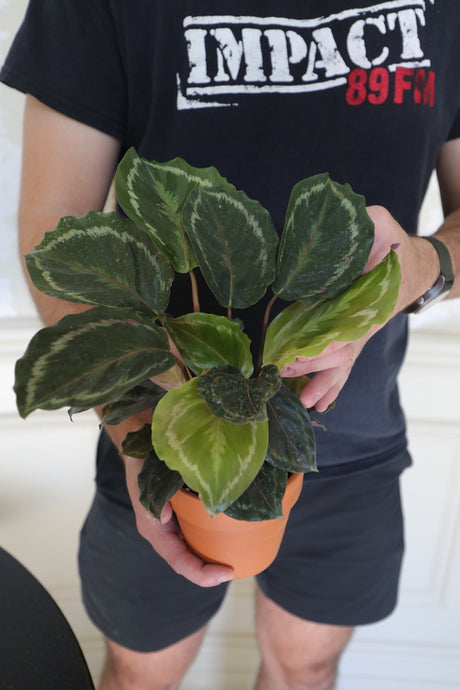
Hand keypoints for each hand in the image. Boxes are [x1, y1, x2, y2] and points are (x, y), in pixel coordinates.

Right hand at [123, 456, 233, 586]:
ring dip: (212, 558)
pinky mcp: (183, 516)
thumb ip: (153, 498)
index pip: (178, 560)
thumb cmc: (144, 463)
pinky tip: (232, 536)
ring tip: (238, 559)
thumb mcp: (146, 477)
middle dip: (210, 572)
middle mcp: (164, 532)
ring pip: (193, 550)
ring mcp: (174, 526)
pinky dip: (213, 540)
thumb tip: (164, 519)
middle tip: (234, 569)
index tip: (225, 573)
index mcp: (154, 529)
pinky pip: (198, 534)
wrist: (142, 450)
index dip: (200, 573)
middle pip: (188, 561)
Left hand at [280, 205, 420, 410]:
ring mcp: (358, 333)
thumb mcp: (381, 224)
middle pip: (340, 353)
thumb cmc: (392, 244)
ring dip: (323, 383)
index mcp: (367, 300)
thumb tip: (346, 223)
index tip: (298, 355)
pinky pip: (343, 365)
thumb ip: (368, 224)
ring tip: (306, 402)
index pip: (344, 328)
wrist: (412, 266)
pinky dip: (332, 385)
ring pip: (342, 364)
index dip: (322, 345)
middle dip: (314, 367)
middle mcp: (362, 322)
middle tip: (287, 372)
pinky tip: (318, 403)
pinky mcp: (353, 337)